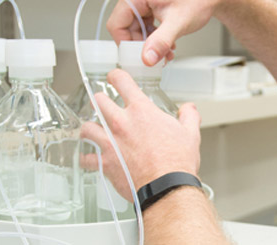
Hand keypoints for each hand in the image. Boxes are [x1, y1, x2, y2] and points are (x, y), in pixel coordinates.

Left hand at [80, 69, 201, 201]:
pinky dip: (87, 158)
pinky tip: (90, 159)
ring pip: (87, 127)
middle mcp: (122, 123)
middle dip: (100, 101)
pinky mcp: (105, 162)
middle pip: (98, 101)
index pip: (122, 81)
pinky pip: (86, 158)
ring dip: (89, 128)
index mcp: (142, 111)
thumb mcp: (190, 134)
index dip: (116, 76)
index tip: (115, 78)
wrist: (167, 187)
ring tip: (93, 131)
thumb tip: (189, 109)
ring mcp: (110, 143)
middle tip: (104, 105)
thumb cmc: (177, 162)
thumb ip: (188, 116)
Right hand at [107, 0, 221, 65]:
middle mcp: (138, 0)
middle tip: (154, 59)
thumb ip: (161, 41)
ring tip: (165, 54)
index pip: (117, 24)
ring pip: (137, 31)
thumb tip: (147, 58)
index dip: (125, 44)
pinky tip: (168, 47)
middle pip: (126, 29)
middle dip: (141, 47)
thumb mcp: (178, 22)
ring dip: (150, 46)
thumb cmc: (198, 0)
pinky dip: (156, 40)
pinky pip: (147, 29)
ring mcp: (145, 5)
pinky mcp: (152, 11)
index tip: (136, 58)